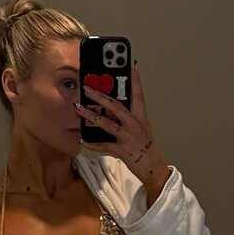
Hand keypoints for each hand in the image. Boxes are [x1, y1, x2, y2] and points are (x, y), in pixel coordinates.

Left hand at [74, 61, 170, 189]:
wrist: (154, 170)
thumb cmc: (146, 150)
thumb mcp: (142, 130)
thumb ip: (130, 118)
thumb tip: (112, 108)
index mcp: (142, 118)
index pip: (139, 95)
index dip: (136, 80)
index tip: (132, 64)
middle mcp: (136, 125)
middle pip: (117, 106)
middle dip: (101, 96)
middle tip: (87, 87)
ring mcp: (129, 138)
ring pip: (108, 124)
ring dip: (91, 115)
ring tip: (78, 108)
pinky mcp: (123, 151)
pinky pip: (104, 146)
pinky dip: (92, 143)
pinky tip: (82, 139)